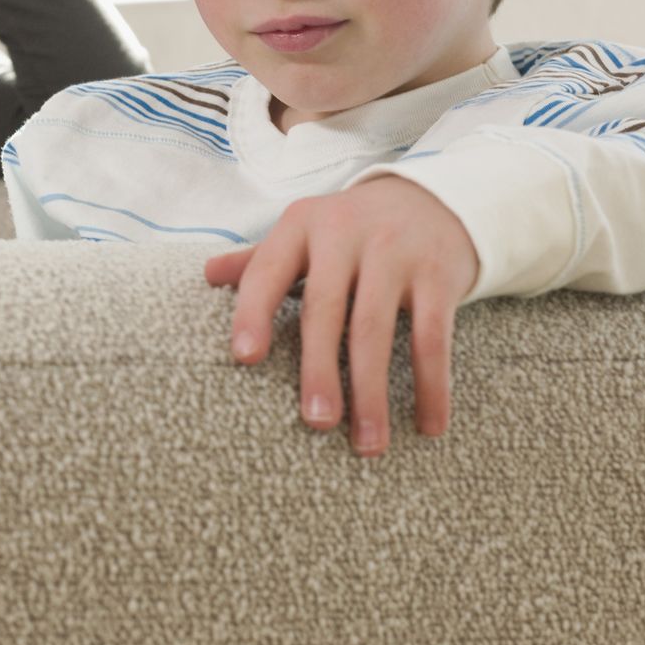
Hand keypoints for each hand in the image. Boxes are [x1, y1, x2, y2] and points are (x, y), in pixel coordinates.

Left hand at [204, 177, 479, 456]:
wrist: (432, 201)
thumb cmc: (351, 230)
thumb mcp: (305, 233)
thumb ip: (260, 260)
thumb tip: (205, 275)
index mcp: (301, 226)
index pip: (267, 272)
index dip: (253, 313)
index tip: (244, 358)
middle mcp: (344, 234)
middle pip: (324, 309)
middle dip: (319, 370)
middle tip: (316, 422)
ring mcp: (394, 253)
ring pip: (376, 330)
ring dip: (372, 393)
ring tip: (368, 443)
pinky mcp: (438, 276)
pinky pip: (432, 338)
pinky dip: (431, 385)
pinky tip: (429, 425)